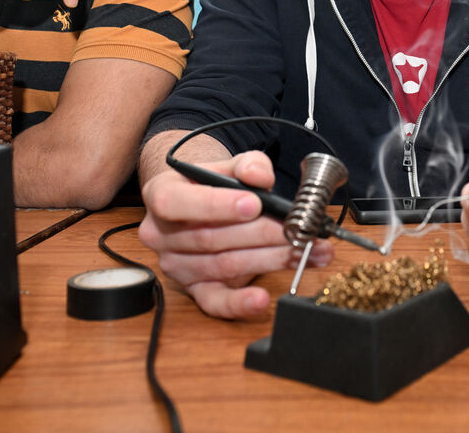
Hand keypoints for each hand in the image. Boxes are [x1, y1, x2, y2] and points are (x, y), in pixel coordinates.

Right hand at [138, 150, 333, 318]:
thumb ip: (247, 165)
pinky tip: (263, 299)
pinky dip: (240, 303)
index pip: (176, 203)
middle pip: (211, 238)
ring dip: (271, 259)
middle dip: (262, 234)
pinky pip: (214, 302)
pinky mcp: (194, 289)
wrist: (203, 202)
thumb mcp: (230, 165)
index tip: (254, 204)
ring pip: (224, 265)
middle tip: (299, 230)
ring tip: (308, 250)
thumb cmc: (215, 184)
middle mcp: (161, 234)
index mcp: (161, 195)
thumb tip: (260, 176)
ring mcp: (176, 265)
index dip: (216, 205)